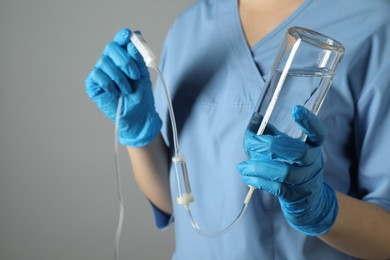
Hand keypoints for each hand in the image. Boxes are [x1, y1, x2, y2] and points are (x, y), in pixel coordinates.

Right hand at [85, 28, 161, 146]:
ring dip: (120, 78)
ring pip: (105, 62)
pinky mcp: (93, 83)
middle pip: (111, 48)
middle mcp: (110, 61)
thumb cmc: (141, 97)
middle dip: (125, 61)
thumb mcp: (143, 75)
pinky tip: (117, 93)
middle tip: (135, 76)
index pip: (120, 40)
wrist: (138, 117)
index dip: (123, 36)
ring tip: (128, 90)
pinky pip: (98, 75)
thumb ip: (138, 58)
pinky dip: (110, 84)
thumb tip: (133, 39)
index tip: (128, 35)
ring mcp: (100, 71)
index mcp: (124, 57)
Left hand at [237, 105, 337, 235]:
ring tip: (242, 165)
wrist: (309, 202)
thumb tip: (253, 122)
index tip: (296, 109)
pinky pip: (275, 187)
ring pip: (284, 172)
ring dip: (258, 166)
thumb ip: (273, 135)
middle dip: (271, 145)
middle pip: (298, 151)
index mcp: (314, 147)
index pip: (318, 133)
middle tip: (251, 142)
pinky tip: (246, 175)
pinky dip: (257, 180)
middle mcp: (313, 163)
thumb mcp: (289, 150)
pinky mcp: (295, 196)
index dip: (310, 121)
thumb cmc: (294, 168)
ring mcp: (306, 181)